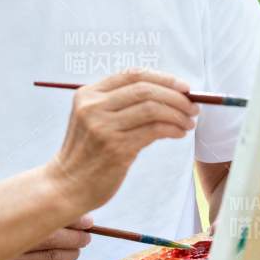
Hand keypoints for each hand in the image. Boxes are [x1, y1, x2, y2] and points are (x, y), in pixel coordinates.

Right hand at [0, 217, 93, 259]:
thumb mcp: (0, 228)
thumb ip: (26, 219)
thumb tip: (65, 209)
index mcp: (3, 235)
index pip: (44, 226)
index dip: (69, 222)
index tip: (85, 219)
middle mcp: (7, 257)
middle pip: (53, 245)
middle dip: (76, 238)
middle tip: (86, 234)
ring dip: (72, 253)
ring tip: (76, 247)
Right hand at [47, 68, 195, 214]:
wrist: (66, 185)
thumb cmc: (86, 153)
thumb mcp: (92, 119)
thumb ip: (118, 104)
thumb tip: (166, 94)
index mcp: (88, 94)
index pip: (132, 74)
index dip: (163, 77)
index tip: (184, 86)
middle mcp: (94, 107)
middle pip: (145, 89)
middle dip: (176, 96)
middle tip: (193, 106)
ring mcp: (104, 128)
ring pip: (153, 109)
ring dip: (178, 113)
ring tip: (188, 121)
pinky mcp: (116, 149)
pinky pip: (154, 131)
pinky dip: (172, 129)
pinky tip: (178, 133)